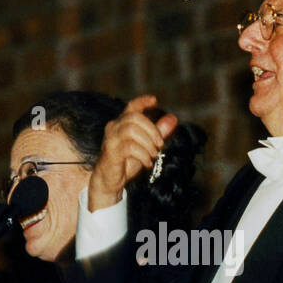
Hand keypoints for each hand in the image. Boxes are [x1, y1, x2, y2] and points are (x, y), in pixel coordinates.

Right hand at [88, 95, 177, 209]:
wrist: (110, 181)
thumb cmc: (127, 161)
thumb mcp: (146, 146)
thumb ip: (158, 132)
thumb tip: (173, 118)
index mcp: (122, 123)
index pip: (131, 107)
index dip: (142, 101)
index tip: (155, 100)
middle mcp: (114, 127)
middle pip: (134, 117)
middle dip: (152, 129)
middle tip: (160, 144)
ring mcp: (111, 139)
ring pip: (132, 130)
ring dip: (148, 143)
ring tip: (154, 155)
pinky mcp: (111, 152)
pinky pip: (130, 147)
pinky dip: (143, 155)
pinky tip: (147, 163)